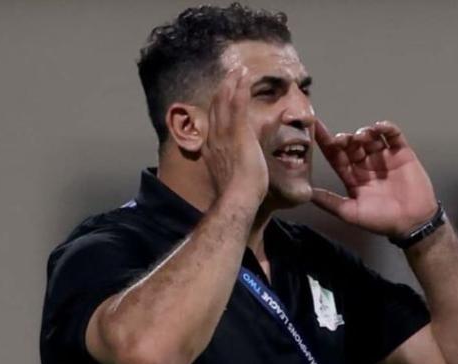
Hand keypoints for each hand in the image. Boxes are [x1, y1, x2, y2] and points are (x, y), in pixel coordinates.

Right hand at [202, 67, 267, 204]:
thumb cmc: (239, 196)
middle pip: (216, 108)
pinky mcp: (237, 132)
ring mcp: (224, 134)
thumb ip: (236, 168)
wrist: (237, 199)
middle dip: (223, 90)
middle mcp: (215, 138)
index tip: (223, 96)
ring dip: (232, 83)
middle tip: (230, 75)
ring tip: (238, 70)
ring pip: (225, 101)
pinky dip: (240, 88)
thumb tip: (242, 167)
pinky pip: (237, 104)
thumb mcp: (233, 178)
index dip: (218, 107)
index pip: (213, 122)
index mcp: (212, 150)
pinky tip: (244, 76)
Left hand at [312, 119, 437, 236]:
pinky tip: (379, 128)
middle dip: (345, 139)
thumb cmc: (382, 221)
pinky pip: (393, 136)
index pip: (336, 157)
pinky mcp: (402, 153)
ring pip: (370, 137)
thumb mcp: (351, 213)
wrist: (413, 222)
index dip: (326, 143)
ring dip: (363, 133)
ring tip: (361, 138)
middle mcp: (366, 165)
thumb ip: (330, 202)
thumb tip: (306, 194)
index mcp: (353, 177)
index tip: (315, 128)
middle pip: (352, 145)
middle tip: (341, 140)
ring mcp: (385, 157)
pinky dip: (386, 128)